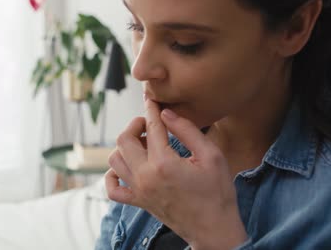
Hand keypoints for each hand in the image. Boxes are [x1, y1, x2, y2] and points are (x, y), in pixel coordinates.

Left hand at [105, 98, 247, 249]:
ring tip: (144, 145)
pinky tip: (128, 168)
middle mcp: (145, 176)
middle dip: (135, 125)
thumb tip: (166, 113)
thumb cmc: (218, 192)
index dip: (151, 109)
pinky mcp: (138, 202)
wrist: (214, 229)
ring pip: (115, 160)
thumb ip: (187, 131)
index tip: (151, 100)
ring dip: (125, 147)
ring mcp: (139, 191)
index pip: (151, 127)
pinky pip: (112, 188)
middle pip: (123, 140)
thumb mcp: (212, 156)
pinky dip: (114, 175)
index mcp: (164, 163)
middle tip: (149, 124)